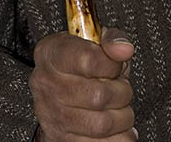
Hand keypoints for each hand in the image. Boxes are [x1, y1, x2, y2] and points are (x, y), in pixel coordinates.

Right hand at [29, 26, 136, 140]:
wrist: (60, 92)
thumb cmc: (81, 64)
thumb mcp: (95, 42)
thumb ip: (111, 40)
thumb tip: (124, 49)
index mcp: (51, 52)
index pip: (88, 60)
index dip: (112, 64)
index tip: (117, 64)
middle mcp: (46, 83)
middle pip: (98, 96)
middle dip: (122, 92)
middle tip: (122, 87)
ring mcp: (51, 115)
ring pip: (101, 124)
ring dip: (122, 117)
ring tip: (121, 107)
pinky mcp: (60, 139)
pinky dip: (119, 137)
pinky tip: (118, 127)